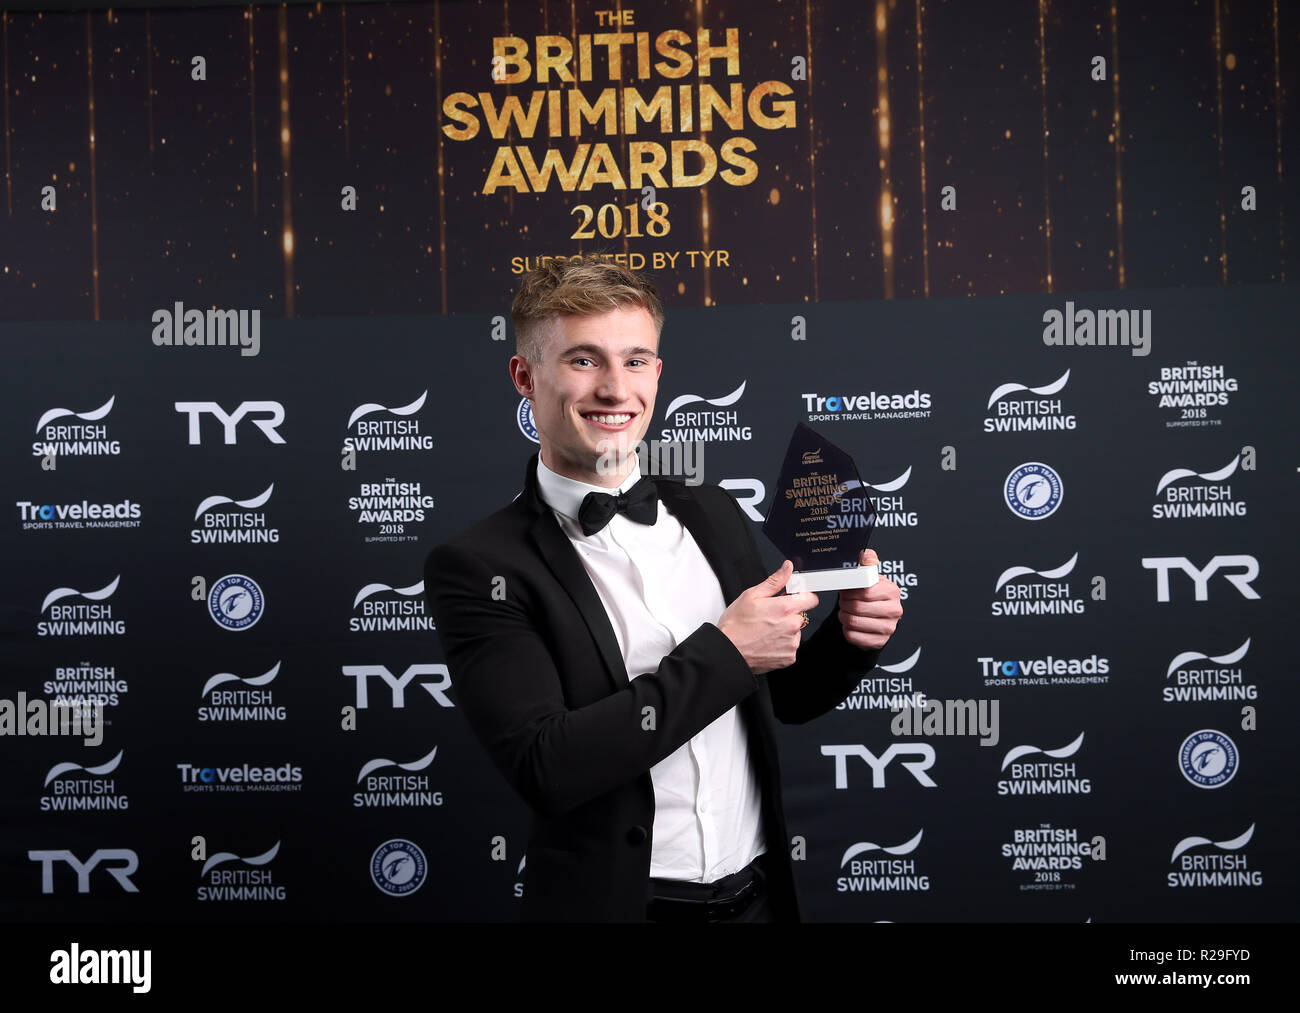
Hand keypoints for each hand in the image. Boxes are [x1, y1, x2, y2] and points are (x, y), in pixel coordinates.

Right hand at [717, 560, 819, 674]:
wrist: (728, 651)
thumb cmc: (736, 625)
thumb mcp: (752, 595)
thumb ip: (775, 581)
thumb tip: (787, 568)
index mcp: (785, 608)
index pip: (811, 598)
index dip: (802, 596)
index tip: (793, 598)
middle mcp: (792, 626)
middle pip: (801, 615)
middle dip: (789, 614)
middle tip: (770, 616)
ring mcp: (791, 643)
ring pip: (796, 632)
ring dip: (786, 630)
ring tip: (766, 631)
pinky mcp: (788, 658)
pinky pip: (791, 647)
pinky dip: (782, 645)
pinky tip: (767, 642)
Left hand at [836, 549, 901, 649]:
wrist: (877, 617)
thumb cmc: (871, 595)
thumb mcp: (871, 576)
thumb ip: (867, 561)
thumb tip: (865, 554)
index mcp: (892, 591)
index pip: (865, 592)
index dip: (850, 592)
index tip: (846, 591)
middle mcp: (894, 611)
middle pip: (857, 608)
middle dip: (845, 604)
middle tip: (844, 601)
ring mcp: (888, 628)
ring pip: (853, 622)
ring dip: (844, 616)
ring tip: (846, 611)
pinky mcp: (879, 642)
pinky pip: (852, 636)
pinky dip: (846, 629)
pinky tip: (851, 624)